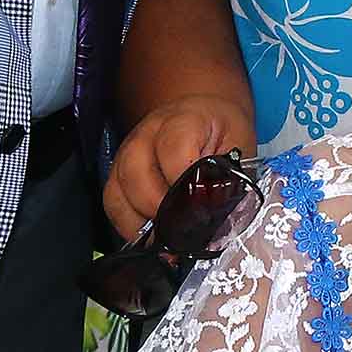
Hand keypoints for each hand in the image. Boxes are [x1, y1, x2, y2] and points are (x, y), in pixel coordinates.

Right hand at [107, 93, 250, 232]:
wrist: (206, 113)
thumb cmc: (222, 131)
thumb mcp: (239, 146)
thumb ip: (230, 178)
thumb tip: (218, 217)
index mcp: (184, 120)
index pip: (173, 151)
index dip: (183, 185)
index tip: (197, 210)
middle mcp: (147, 133)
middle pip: (135, 173)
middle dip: (159, 210)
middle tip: (180, 231)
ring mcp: (127, 150)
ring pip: (117, 191)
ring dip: (140, 221)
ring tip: (165, 237)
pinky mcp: (118, 169)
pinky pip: (112, 201)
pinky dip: (128, 223)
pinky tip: (149, 234)